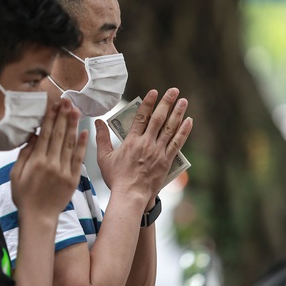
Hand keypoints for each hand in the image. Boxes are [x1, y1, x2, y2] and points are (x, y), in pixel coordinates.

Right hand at [11, 99, 88, 218]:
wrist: (39, 217)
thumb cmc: (24, 196)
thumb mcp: (16, 174)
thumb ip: (24, 154)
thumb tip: (33, 137)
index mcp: (36, 161)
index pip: (45, 134)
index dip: (50, 118)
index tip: (53, 105)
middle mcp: (51, 164)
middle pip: (59, 135)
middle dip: (63, 116)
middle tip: (67, 101)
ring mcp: (64, 171)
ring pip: (70, 144)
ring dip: (73, 125)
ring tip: (76, 110)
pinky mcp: (73, 178)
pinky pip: (79, 158)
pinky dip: (82, 145)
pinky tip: (84, 132)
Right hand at [95, 88, 192, 204]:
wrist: (130, 195)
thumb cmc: (116, 178)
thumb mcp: (104, 157)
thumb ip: (101, 138)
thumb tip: (98, 122)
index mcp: (131, 141)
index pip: (141, 117)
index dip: (148, 103)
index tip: (154, 92)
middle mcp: (146, 143)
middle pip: (159, 119)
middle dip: (167, 102)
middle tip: (174, 90)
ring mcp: (158, 152)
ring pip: (170, 128)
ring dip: (178, 113)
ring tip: (183, 101)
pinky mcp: (166, 161)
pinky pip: (177, 143)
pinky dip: (183, 132)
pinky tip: (188, 121)